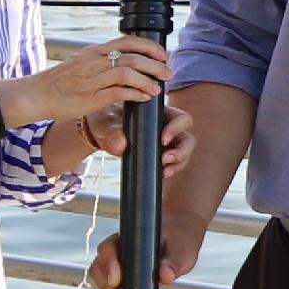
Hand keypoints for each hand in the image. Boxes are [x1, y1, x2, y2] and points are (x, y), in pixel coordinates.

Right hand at [25, 34, 167, 130]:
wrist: (36, 95)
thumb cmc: (57, 82)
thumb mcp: (79, 63)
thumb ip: (99, 60)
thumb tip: (120, 60)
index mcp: (93, 51)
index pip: (127, 41)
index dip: (149, 47)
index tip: (162, 54)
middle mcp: (95, 62)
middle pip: (133, 57)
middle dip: (156, 64)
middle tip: (168, 72)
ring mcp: (93, 79)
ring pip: (129, 73)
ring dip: (149, 80)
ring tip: (159, 87)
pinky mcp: (92, 97)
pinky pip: (120, 92)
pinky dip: (137, 93)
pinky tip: (145, 97)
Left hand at [78, 102, 198, 177]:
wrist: (101, 132)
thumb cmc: (107, 120)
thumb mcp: (107, 124)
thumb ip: (113, 133)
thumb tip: (121, 145)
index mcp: (161, 114)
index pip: (181, 118)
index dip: (177, 128)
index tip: (162, 140)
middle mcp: (168, 127)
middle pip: (187, 139)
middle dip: (181, 151)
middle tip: (165, 159)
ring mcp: (167, 143)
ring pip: (184, 153)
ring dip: (179, 163)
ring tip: (165, 171)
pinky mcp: (161, 156)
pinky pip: (174, 164)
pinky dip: (171, 170)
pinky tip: (162, 175)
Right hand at [87, 205, 210, 288]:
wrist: (180, 238)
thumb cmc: (180, 239)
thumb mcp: (180, 249)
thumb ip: (173, 262)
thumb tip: (165, 276)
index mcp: (128, 238)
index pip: (109, 249)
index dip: (109, 265)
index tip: (116, 281)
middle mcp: (119, 250)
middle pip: (100, 267)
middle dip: (105, 286)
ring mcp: (119, 264)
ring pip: (103, 280)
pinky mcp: (124, 278)